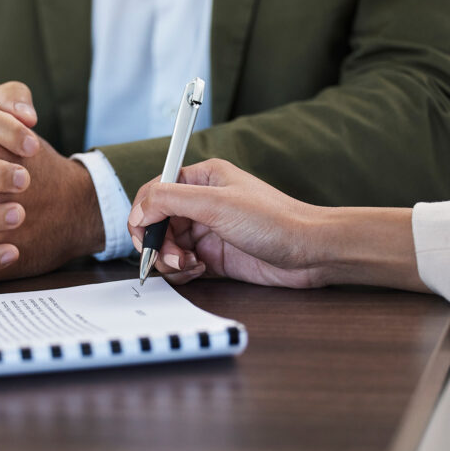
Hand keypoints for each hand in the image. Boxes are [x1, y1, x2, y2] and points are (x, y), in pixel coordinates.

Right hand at [128, 159, 426, 291]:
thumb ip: (170, 200)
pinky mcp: (214, 257)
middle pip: (157, 222)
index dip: (143, 213)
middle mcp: (202, 203)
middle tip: (169, 257)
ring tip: (188, 265)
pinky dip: (182, 271)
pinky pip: (182, 265)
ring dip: (169, 259)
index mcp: (201, 179)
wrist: (311, 252)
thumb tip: (138, 209)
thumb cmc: (274, 220)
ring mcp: (208, 231)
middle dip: (157, 242)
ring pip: (167, 246)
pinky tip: (199, 271)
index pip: (155, 191)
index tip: (143, 234)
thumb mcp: (216, 204)